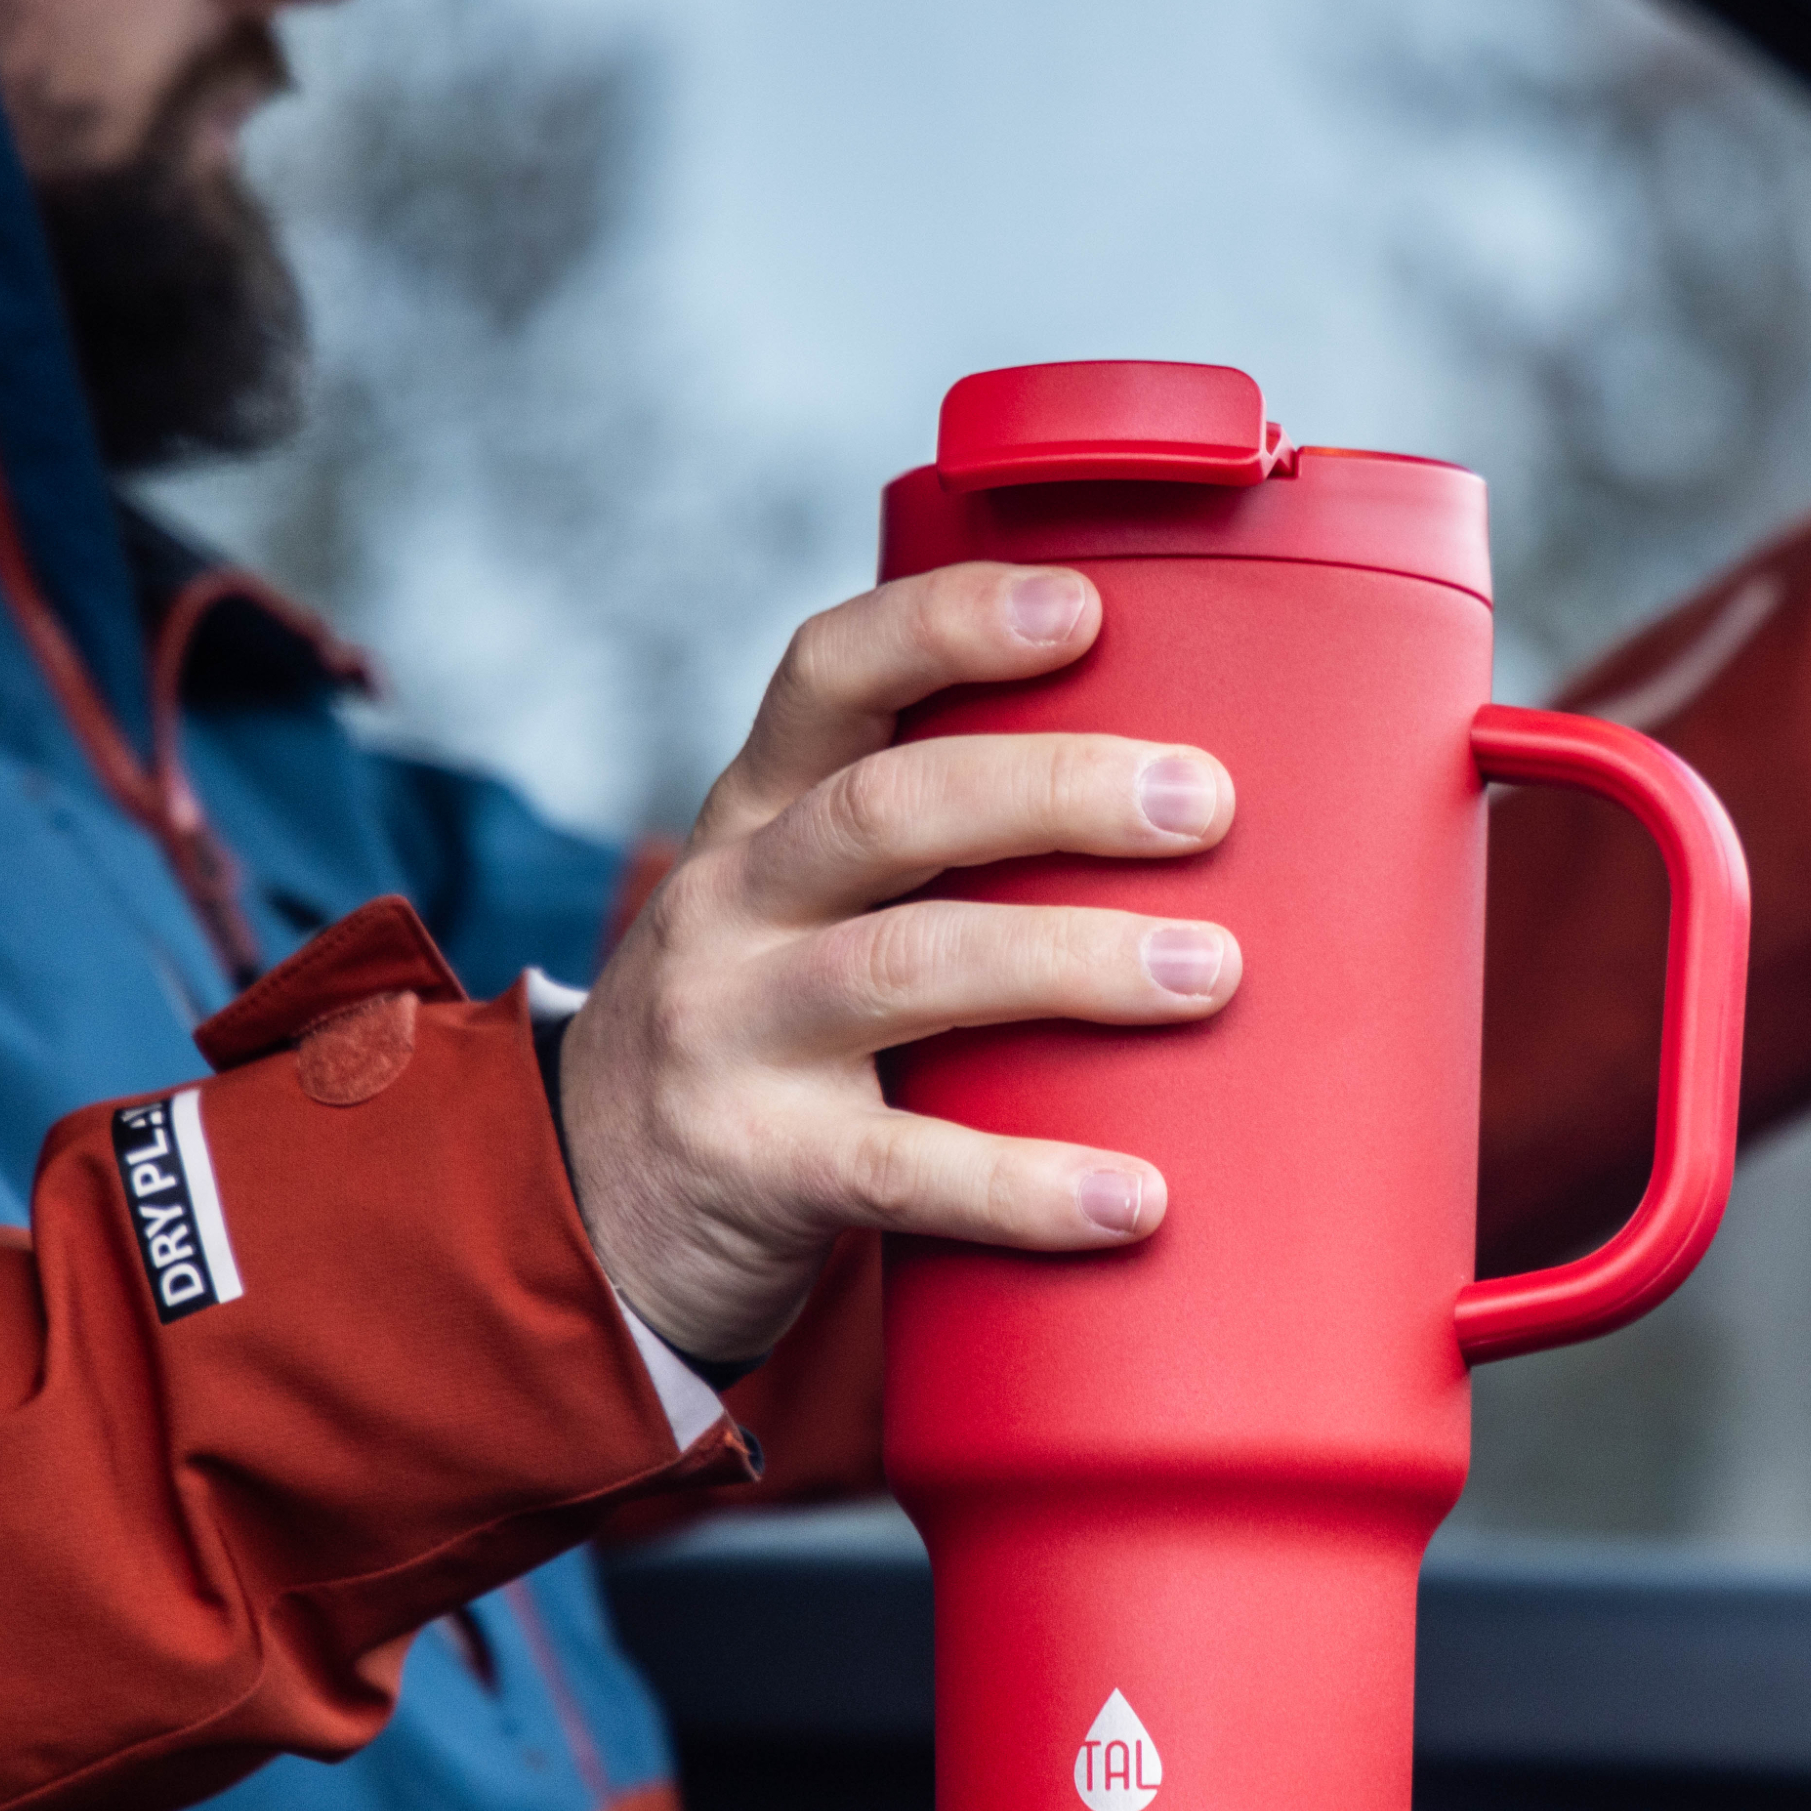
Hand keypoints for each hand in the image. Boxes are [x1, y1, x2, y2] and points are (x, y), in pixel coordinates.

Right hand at [558, 563, 1240, 1362]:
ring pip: (906, 967)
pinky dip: (1025, 1182)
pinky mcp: (757, 1166)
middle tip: (1203, 802)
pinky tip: (1134, 1199)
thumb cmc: (777, 1020)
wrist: (603, 1206)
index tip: (1083, 605)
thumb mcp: (808, 900)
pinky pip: (901, 1167)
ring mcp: (732, 1032)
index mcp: (762, 807)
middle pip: (890, 809)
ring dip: (1072, 963)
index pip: (831, 668)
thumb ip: (937, 843)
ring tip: (1208, 973)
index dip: (949, 623)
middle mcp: (734, 900)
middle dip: (1056, 789)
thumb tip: (1188, 792)